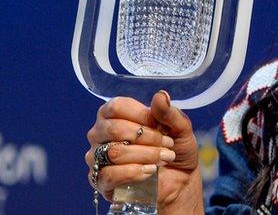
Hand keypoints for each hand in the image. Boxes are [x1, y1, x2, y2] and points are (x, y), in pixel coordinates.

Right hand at [85, 92, 203, 213]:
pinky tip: (150, 171)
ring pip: (114, 152)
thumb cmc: (174, 148)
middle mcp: (100, 133)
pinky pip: (110, 175)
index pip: (116, 107)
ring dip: (145, 155)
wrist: (179, 180)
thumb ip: (168, 113)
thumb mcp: (179, 128)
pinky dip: (134, 172)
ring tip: (164, 157)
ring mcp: (97, 158)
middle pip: (114, 129)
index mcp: (114, 114)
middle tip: (167, 144)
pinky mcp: (101, 181)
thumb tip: (160, 96)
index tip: (160, 124)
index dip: (141, 115)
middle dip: (147, 137)